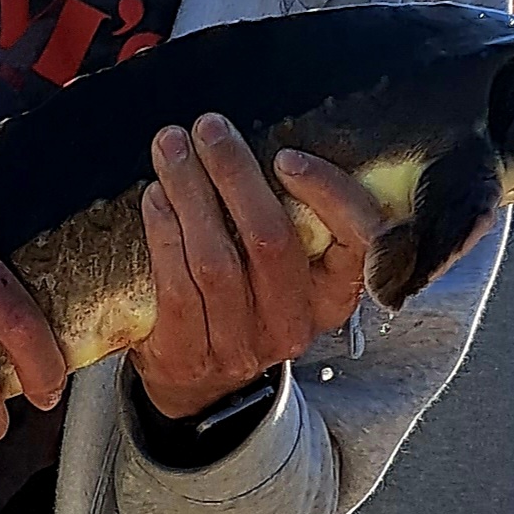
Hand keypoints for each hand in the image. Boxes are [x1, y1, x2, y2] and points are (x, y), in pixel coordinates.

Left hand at [131, 115, 381, 421]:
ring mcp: (239, 345)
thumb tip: (256, 135)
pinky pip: (176, 284)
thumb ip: (288, 214)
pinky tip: (155, 196)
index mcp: (331, 295)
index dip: (328, 195)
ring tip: (171, 147)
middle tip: (209, 129)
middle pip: (271, 241)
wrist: (200, 384)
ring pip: (216, 260)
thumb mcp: (287, 269)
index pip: (358, 243)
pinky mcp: (188, 353)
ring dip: (190, 192)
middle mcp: (292, 324)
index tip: (287, 156)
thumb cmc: (246, 300)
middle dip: (236, 175)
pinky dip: (163, 232)